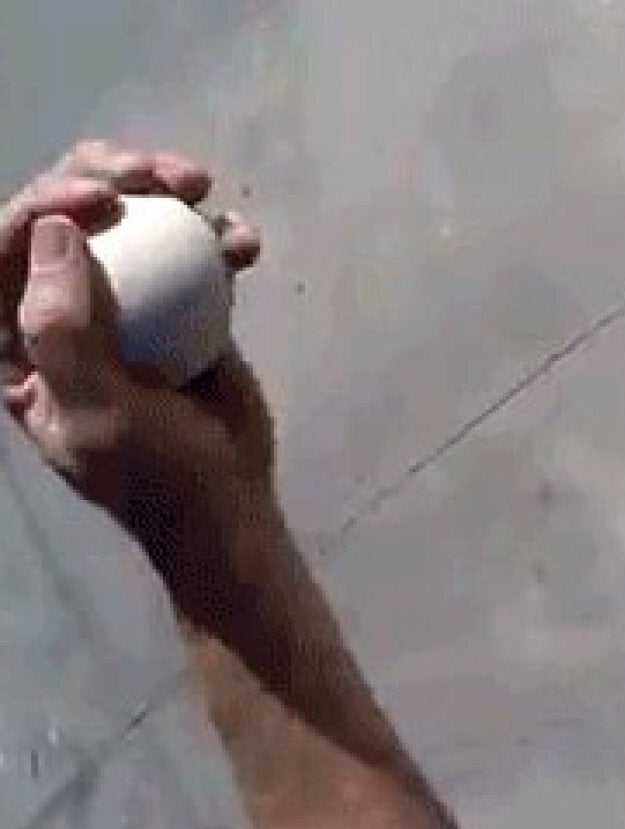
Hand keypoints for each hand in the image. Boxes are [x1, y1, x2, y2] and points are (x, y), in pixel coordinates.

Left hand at [2, 141, 272, 557]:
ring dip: (162, 189)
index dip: (46, 204)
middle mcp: (59, 309)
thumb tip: (59, 230)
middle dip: (102, 173)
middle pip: (64, 214)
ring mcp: (124, 303)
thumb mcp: (94, 412)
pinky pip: (191, 251)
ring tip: (200, 186)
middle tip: (156, 174)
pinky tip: (245, 243)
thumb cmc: (150, 471)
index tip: (106, 197)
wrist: (226, 503)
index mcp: (12, 335)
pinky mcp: (181, 305)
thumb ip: (62, 327)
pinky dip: (219, 235)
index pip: (6, 248)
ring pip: (128, 219)